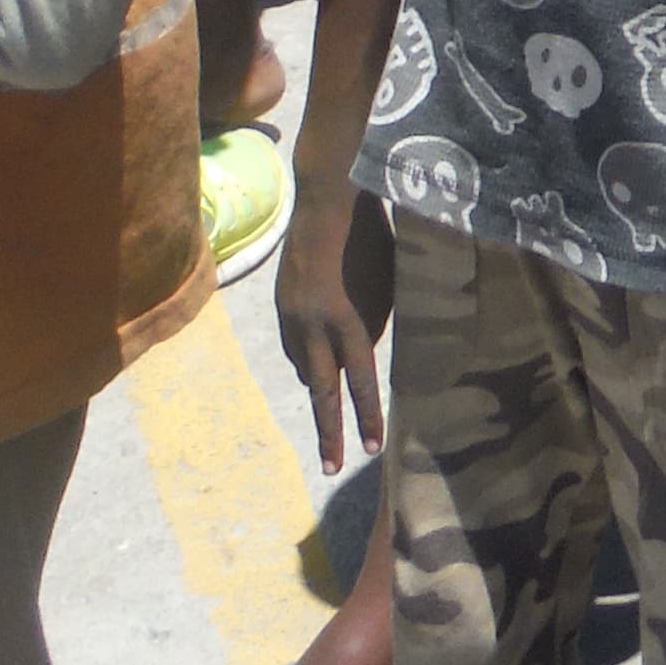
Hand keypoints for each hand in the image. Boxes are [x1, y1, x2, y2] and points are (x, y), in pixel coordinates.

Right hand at [275, 183, 387, 466]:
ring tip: (332, 413)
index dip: (367, 415)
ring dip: (320, 388)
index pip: (360, 379)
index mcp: (345, 318)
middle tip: (333, 467)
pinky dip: (308, 358)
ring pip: (306, 367)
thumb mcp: (383, 285)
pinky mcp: (282, 305)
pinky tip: (317, 361)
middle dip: (330, 431)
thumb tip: (360, 355)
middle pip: (323, 391)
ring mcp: (292, 316)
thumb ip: (370, 324)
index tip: (372, 449)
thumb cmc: (370, 237)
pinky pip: (295, 345)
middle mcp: (313, 325)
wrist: (326, 197)